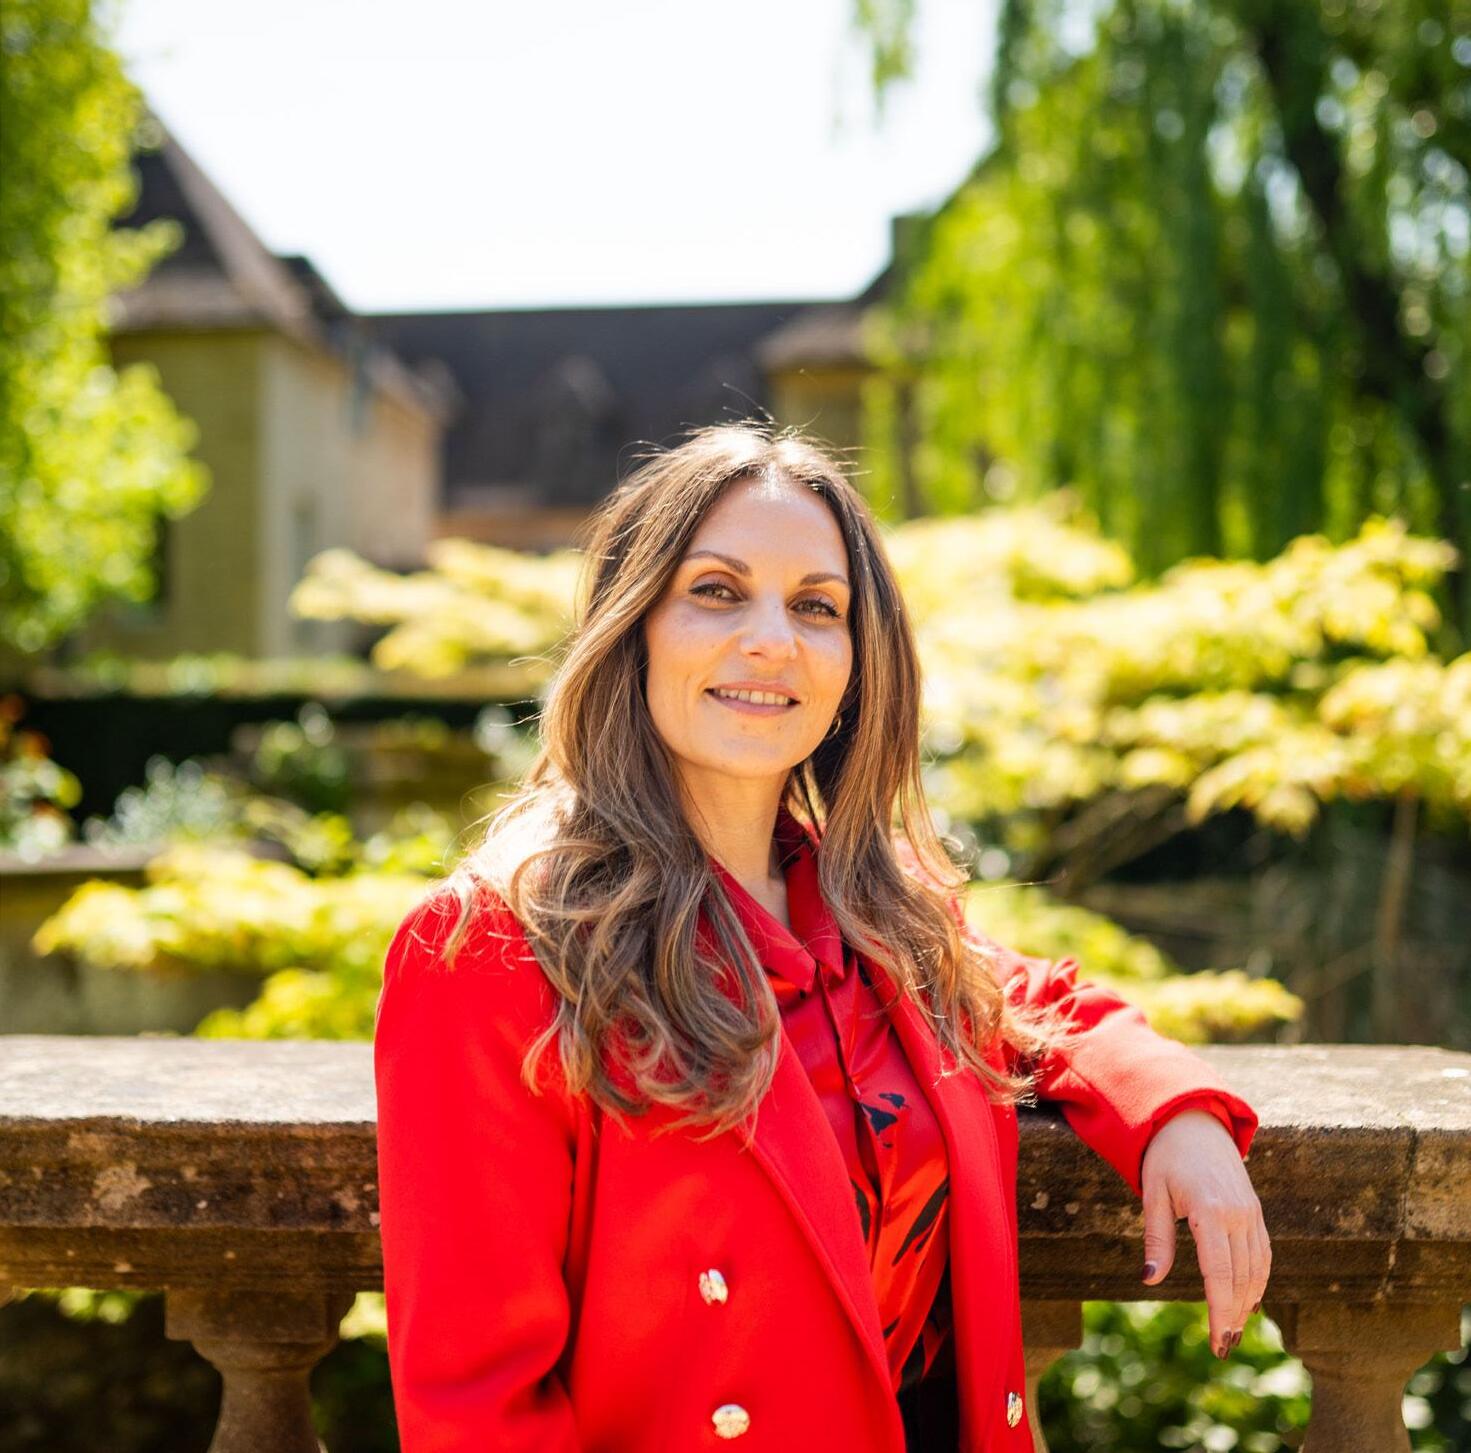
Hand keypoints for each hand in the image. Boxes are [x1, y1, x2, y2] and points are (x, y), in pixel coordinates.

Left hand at [1139, 1108, 1270, 1357]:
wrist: (1193, 1122)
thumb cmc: (1165, 1158)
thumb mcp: (1153, 1194)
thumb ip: (1158, 1238)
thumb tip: (1150, 1279)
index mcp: (1211, 1211)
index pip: (1219, 1274)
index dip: (1220, 1312)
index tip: (1217, 1343)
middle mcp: (1238, 1214)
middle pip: (1242, 1278)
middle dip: (1234, 1315)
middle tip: (1222, 1346)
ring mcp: (1251, 1213)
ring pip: (1258, 1269)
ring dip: (1248, 1302)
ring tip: (1233, 1330)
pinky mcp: (1255, 1212)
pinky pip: (1263, 1253)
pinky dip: (1258, 1280)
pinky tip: (1248, 1300)